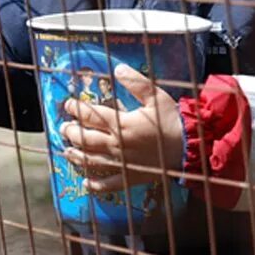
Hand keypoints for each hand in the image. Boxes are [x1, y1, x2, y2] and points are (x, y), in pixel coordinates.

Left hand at [59, 64, 182, 192]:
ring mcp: (122, 163)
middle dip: (71, 132)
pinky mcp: (130, 177)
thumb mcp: (156, 96)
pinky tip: (85, 184)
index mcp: (122, 124)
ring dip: (76, 156)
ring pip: (91, 161)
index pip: (90, 115)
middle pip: (85, 138)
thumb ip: (136, 83)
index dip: (76, 109)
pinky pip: (109, 184)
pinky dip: (95, 185)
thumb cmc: (172, 121)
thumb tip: (118, 69)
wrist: (190, 148)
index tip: (68, 105)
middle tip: (64, 128)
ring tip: (67, 151)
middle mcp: (117, 145)